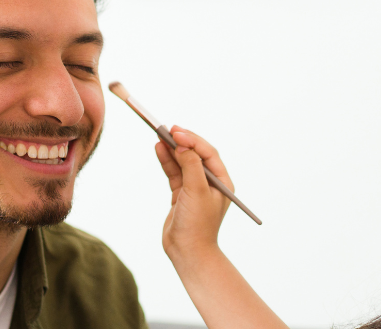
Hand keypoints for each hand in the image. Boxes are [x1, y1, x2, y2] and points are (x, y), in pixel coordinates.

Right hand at [155, 126, 233, 261]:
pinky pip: (174, 173)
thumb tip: (183, 144)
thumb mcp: (196, 192)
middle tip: (168, 128)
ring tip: (159, 135)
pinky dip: (166, 161)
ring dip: (172, 149)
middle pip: (195, 155)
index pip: (208, 154)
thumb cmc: (198, 224)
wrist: (187, 252)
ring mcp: (194, 189)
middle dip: (182, 141)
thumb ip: (191, 166)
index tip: (177, 132)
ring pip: (182, 162)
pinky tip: (159, 149)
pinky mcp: (181, 195)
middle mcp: (210, 183)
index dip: (193, 140)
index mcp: (222, 182)